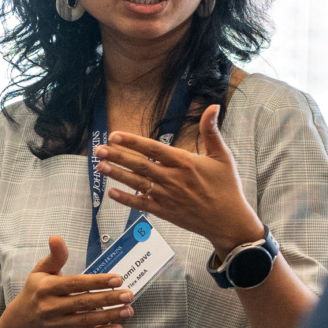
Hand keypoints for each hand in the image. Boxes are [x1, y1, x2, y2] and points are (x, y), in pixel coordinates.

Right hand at [0, 237, 134, 327]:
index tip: (117, 279)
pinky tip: (118, 327)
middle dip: (108, 299)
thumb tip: (56, 237)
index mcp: (47, 287)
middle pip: (84, 302)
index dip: (97, 281)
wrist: (22, 322)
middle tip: (128, 295)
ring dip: (109, 316)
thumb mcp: (40, 271)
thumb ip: (55, 256)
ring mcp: (57, 324)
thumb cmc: (35, 291)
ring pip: (87, 320)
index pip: (75, 283)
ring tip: (128, 310)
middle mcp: (51, 307)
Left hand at [94, 105, 263, 255]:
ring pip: (137, 183)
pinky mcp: (165, 212)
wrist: (228, 221)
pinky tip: (111, 193)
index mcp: (184, 162)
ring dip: (117, 175)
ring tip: (100, 166)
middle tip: (99, 150)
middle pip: (139, 165)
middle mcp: (172, 179)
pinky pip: (141, 204)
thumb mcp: (222, 156)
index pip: (153, 149)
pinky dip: (126, 199)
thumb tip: (213, 107)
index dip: (132, 142)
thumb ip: (211, 131)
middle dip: (117, 156)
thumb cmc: (226, 187)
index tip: (115, 136)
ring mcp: (167, 197)